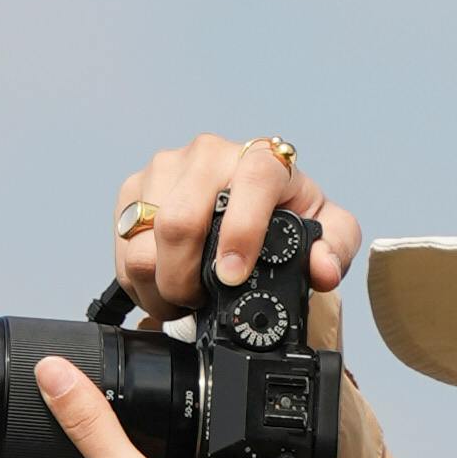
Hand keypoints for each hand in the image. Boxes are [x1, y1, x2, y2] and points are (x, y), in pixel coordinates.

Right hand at [105, 135, 362, 315]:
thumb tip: (322, 269)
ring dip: (159, 284)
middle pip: (178, 220)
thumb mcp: (324, 231)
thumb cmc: (286, 216)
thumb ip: (334, 249)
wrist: (247, 204)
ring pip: (142, 238)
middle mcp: (208, 154)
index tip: (232, 276)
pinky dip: (138, 279)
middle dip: (185, 278)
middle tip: (199, 303)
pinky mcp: (133, 189)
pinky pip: (122, 244)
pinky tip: (163, 285)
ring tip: (182, 300)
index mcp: (262, 158)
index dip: (240, 230)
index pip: (252, 179)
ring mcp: (165, 168)